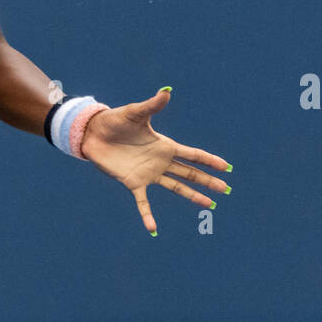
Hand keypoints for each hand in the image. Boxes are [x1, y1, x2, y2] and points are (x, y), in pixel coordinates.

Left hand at [79, 88, 230, 234]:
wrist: (94, 133)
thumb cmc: (116, 121)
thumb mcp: (136, 113)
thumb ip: (152, 105)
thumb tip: (166, 92)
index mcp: (165, 146)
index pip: (192, 154)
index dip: (209, 160)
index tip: (227, 167)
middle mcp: (160, 162)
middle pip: (189, 173)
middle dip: (208, 181)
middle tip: (226, 190)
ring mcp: (148, 174)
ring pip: (175, 188)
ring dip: (192, 196)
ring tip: (209, 205)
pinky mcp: (132, 183)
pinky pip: (142, 202)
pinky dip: (147, 215)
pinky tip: (153, 229)